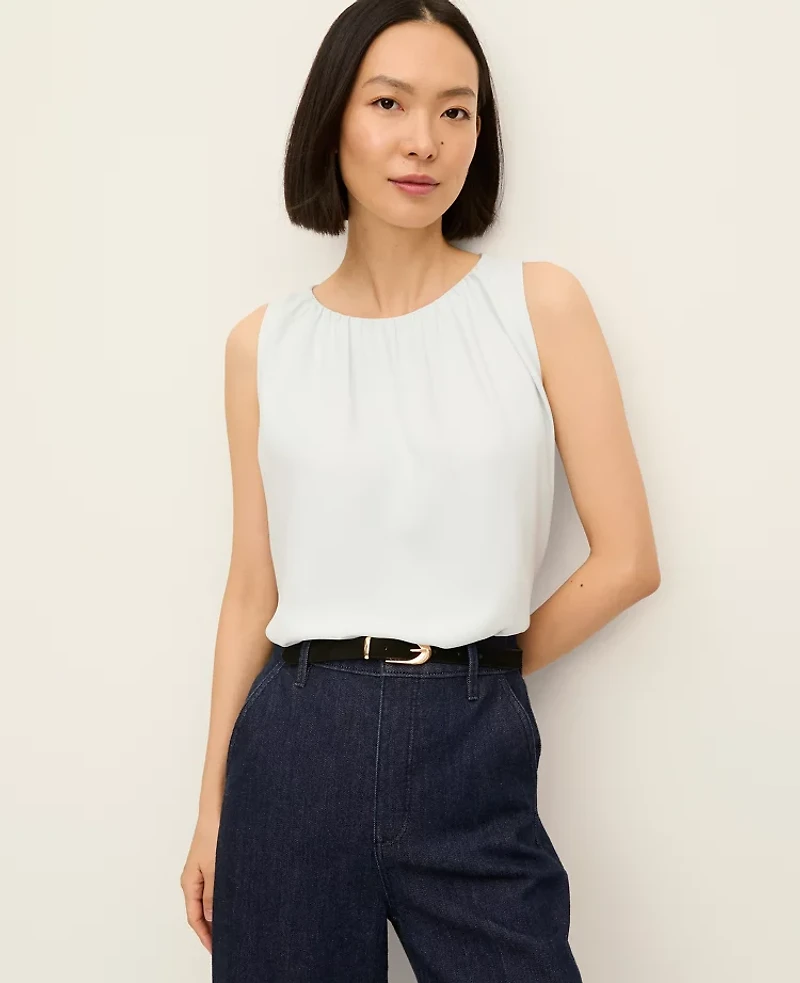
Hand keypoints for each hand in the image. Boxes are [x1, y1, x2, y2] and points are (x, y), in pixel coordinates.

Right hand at [180, 813, 219, 952]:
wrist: (218, 809)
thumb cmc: (213, 833)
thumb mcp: (215, 868)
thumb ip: (213, 894)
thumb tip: (210, 917)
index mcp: (189, 883)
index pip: (194, 918)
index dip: (205, 935)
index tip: (216, 949)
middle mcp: (193, 879)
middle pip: (199, 912)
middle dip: (210, 929)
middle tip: (226, 943)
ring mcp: (202, 871)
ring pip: (208, 900)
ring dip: (217, 914)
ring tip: (231, 927)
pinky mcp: (212, 863)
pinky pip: (214, 888)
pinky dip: (221, 899)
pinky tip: (233, 903)